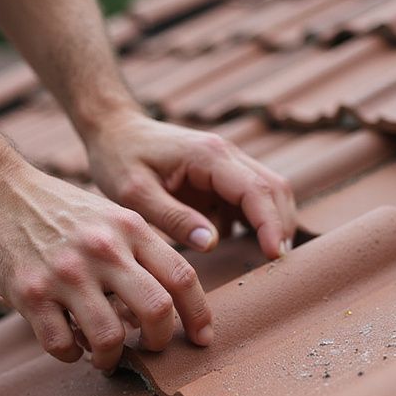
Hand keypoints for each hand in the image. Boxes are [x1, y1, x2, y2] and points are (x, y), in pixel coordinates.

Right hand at [0, 161, 212, 371]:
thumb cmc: (58, 211)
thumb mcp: (109, 216)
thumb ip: (140, 252)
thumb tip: (164, 309)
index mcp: (129, 228)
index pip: (182, 277)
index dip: (199, 315)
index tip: (201, 338)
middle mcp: (103, 250)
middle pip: (156, 310)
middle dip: (159, 341)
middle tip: (150, 348)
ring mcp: (66, 273)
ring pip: (110, 337)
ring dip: (112, 358)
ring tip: (106, 357)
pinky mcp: (30, 292)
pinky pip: (61, 344)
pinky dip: (70, 354)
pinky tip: (70, 345)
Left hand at [85, 110, 296, 259]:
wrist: (114, 130)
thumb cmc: (119, 158)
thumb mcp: (135, 193)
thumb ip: (173, 218)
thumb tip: (212, 243)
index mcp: (208, 156)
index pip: (256, 190)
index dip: (271, 224)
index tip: (275, 255)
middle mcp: (226, 154)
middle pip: (274, 189)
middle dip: (281, 226)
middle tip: (277, 264)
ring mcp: (227, 164)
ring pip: (268, 192)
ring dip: (272, 223)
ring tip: (264, 258)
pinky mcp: (221, 176)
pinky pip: (249, 199)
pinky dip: (253, 221)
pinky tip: (238, 244)